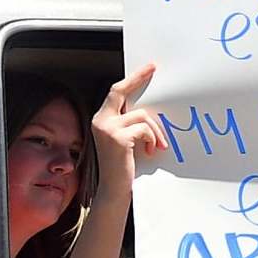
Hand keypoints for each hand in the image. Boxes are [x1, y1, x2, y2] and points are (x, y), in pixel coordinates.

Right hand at [93, 63, 169, 186]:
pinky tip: (150, 151)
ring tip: (157, 145)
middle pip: (120, 91)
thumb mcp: (124, 139)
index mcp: (101, 120)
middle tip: (153, 69)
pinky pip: (144, 129)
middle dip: (138, 78)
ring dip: (155, 131)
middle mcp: (100, 121)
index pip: (116, 92)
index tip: (147, 68)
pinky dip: (153, 139)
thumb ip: (129, 122)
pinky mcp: (118, 138)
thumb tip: (148, 109)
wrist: (115, 189)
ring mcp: (107, 128)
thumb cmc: (122, 165)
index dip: (132, 79)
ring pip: (141, 115)